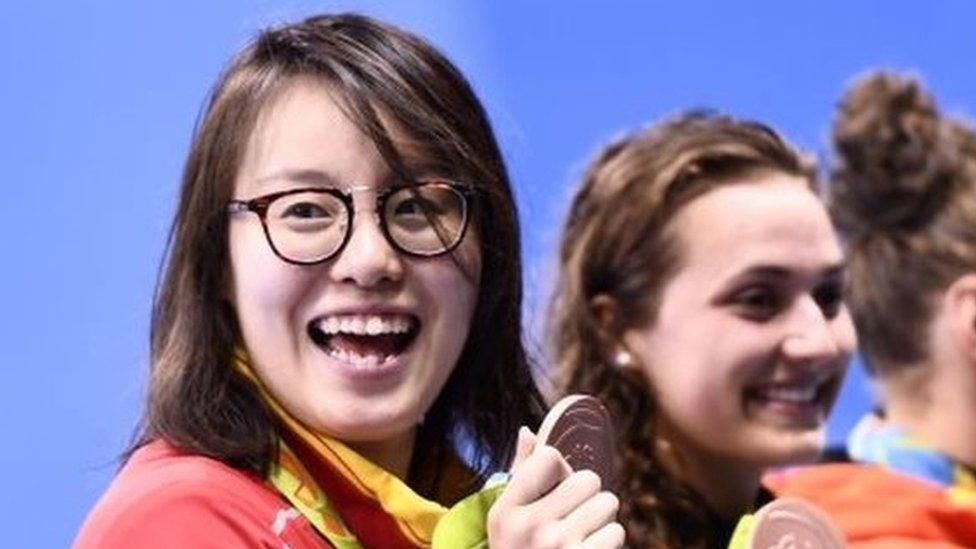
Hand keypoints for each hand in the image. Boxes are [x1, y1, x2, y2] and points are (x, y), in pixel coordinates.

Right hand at [486, 427, 624, 547]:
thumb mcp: (507, 520)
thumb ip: (520, 475)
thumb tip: (528, 431)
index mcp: (506, 510)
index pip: (549, 456)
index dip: (560, 469)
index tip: (554, 489)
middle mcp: (530, 526)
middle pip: (588, 479)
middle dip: (586, 497)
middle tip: (571, 518)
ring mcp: (558, 546)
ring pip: (608, 504)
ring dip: (601, 520)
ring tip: (580, 538)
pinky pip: (616, 533)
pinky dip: (608, 543)